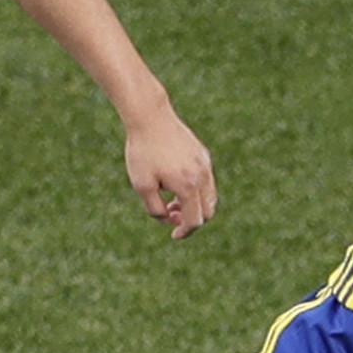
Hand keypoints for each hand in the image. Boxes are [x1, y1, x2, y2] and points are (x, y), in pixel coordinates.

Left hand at [125, 109, 217, 237]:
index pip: (195, 220)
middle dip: (191, 219)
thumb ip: (155, 209)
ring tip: (171, 197)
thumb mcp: (142, 185)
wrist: (150, 118)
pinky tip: (174, 180)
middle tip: (169, 212)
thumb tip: (168, 219)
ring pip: (210, 196)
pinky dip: (196, 189)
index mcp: (188, 187)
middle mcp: (203, 177)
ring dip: (194, 204)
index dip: (184, 231)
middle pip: (208, 211)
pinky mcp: (203, 155)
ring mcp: (205, 164)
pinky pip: (206, 180)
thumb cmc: (143, 152)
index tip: (173, 235)